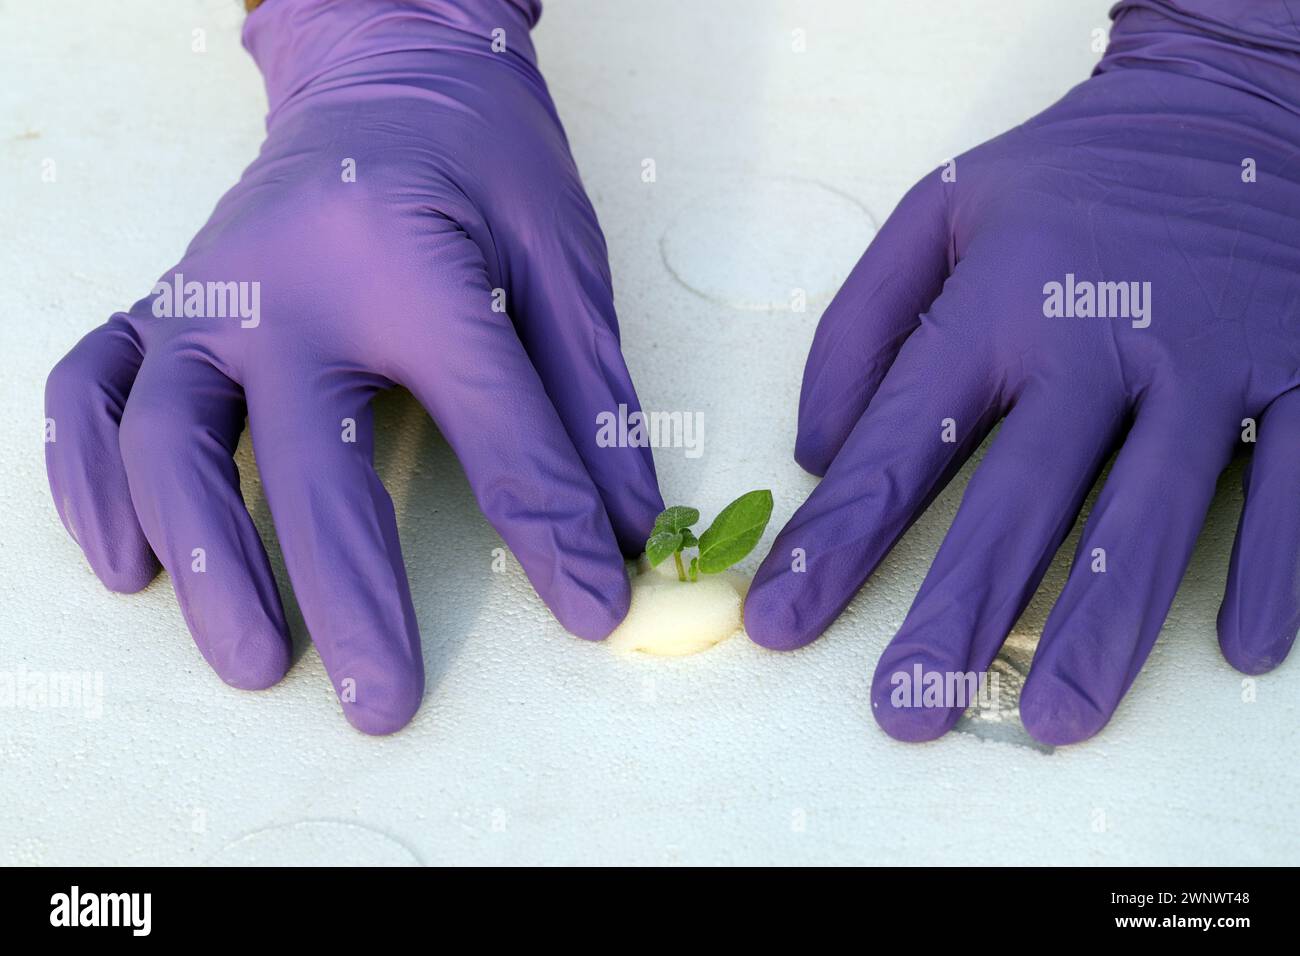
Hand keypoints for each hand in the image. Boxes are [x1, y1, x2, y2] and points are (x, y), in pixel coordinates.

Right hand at [43, 0, 661, 733]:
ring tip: (252, 660)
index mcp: (411, 265)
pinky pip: (90, 393)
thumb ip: (590, 399)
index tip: (591, 609)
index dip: (551, 530)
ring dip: (203, 560)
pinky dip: (89, 479)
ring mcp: (206, 296)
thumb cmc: (482, 166)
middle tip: (382, 702)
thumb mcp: (562, 263)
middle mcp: (286, 285)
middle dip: (348, 595)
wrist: (384, 75)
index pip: (494, 426)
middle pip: (307, 460)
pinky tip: (127, 558)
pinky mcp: (161, 305)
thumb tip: (627, 530)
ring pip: (168, 442)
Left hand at [744, 1, 1299, 744]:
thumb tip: (813, 449)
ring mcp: (1214, 357)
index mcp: (999, 299)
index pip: (899, 442)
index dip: (835, 540)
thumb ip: (861, 324)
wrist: (1233, 101)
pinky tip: (1240, 646)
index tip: (781, 623)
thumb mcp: (936, 211)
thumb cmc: (1071, 176)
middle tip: (908, 709)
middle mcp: (1101, 336)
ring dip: (1103, 626)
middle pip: (1020, 500)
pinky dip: (1277, 567)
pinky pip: (1298, 482)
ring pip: (1154, 514)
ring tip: (1052, 718)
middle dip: (957, 613)